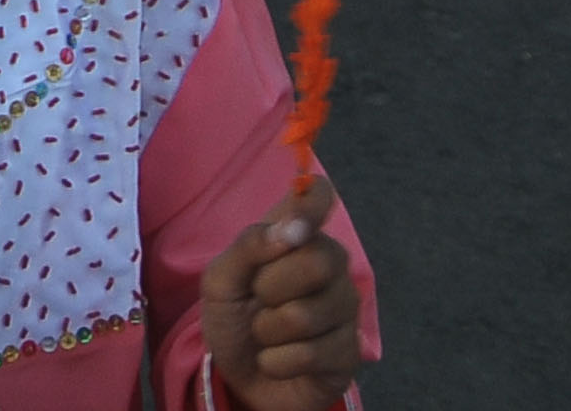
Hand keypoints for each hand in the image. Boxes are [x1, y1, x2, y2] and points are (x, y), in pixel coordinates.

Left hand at [197, 172, 362, 408]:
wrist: (239, 375)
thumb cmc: (233, 316)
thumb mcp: (221, 280)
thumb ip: (248, 246)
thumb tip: (289, 229)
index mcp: (298, 235)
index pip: (321, 195)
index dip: (313, 202)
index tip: (294, 226)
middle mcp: (332, 265)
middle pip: (319, 260)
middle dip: (270, 286)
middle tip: (258, 298)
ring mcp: (346, 308)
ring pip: (307, 315)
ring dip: (267, 330)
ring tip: (265, 333)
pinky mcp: (349, 353)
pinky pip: (309, 354)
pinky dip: (276, 361)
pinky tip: (276, 360)